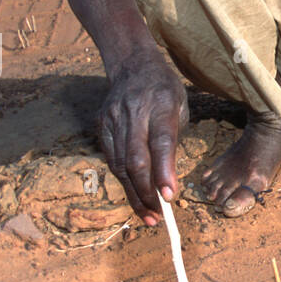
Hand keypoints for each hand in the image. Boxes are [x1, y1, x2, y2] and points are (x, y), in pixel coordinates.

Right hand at [97, 52, 187, 224]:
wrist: (132, 65)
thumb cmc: (164, 91)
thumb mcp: (179, 108)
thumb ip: (174, 141)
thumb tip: (167, 180)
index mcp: (160, 104)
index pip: (161, 142)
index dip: (164, 171)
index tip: (168, 197)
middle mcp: (134, 111)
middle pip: (136, 159)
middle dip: (146, 192)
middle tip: (157, 216)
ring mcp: (113, 118)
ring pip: (121, 164)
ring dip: (134, 194)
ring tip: (147, 215)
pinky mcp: (101, 125)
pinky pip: (111, 159)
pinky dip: (123, 180)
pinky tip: (134, 195)